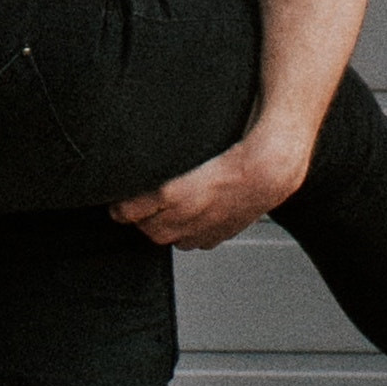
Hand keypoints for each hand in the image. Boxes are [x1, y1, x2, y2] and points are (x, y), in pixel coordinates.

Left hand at [109, 120, 313, 249]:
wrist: (271, 167)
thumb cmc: (236, 147)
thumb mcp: (190, 143)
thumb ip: (161, 151)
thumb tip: (140, 148)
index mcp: (172, 193)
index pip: (127, 211)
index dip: (121, 206)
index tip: (115, 200)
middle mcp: (183, 216)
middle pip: (144, 228)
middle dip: (137, 218)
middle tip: (134, 204)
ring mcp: (200, 230)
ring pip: (166, 237)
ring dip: (159, 226)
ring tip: (159, 210)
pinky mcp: (215, 236)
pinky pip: (190, 242)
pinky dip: (184, 232)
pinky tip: (187, 217)